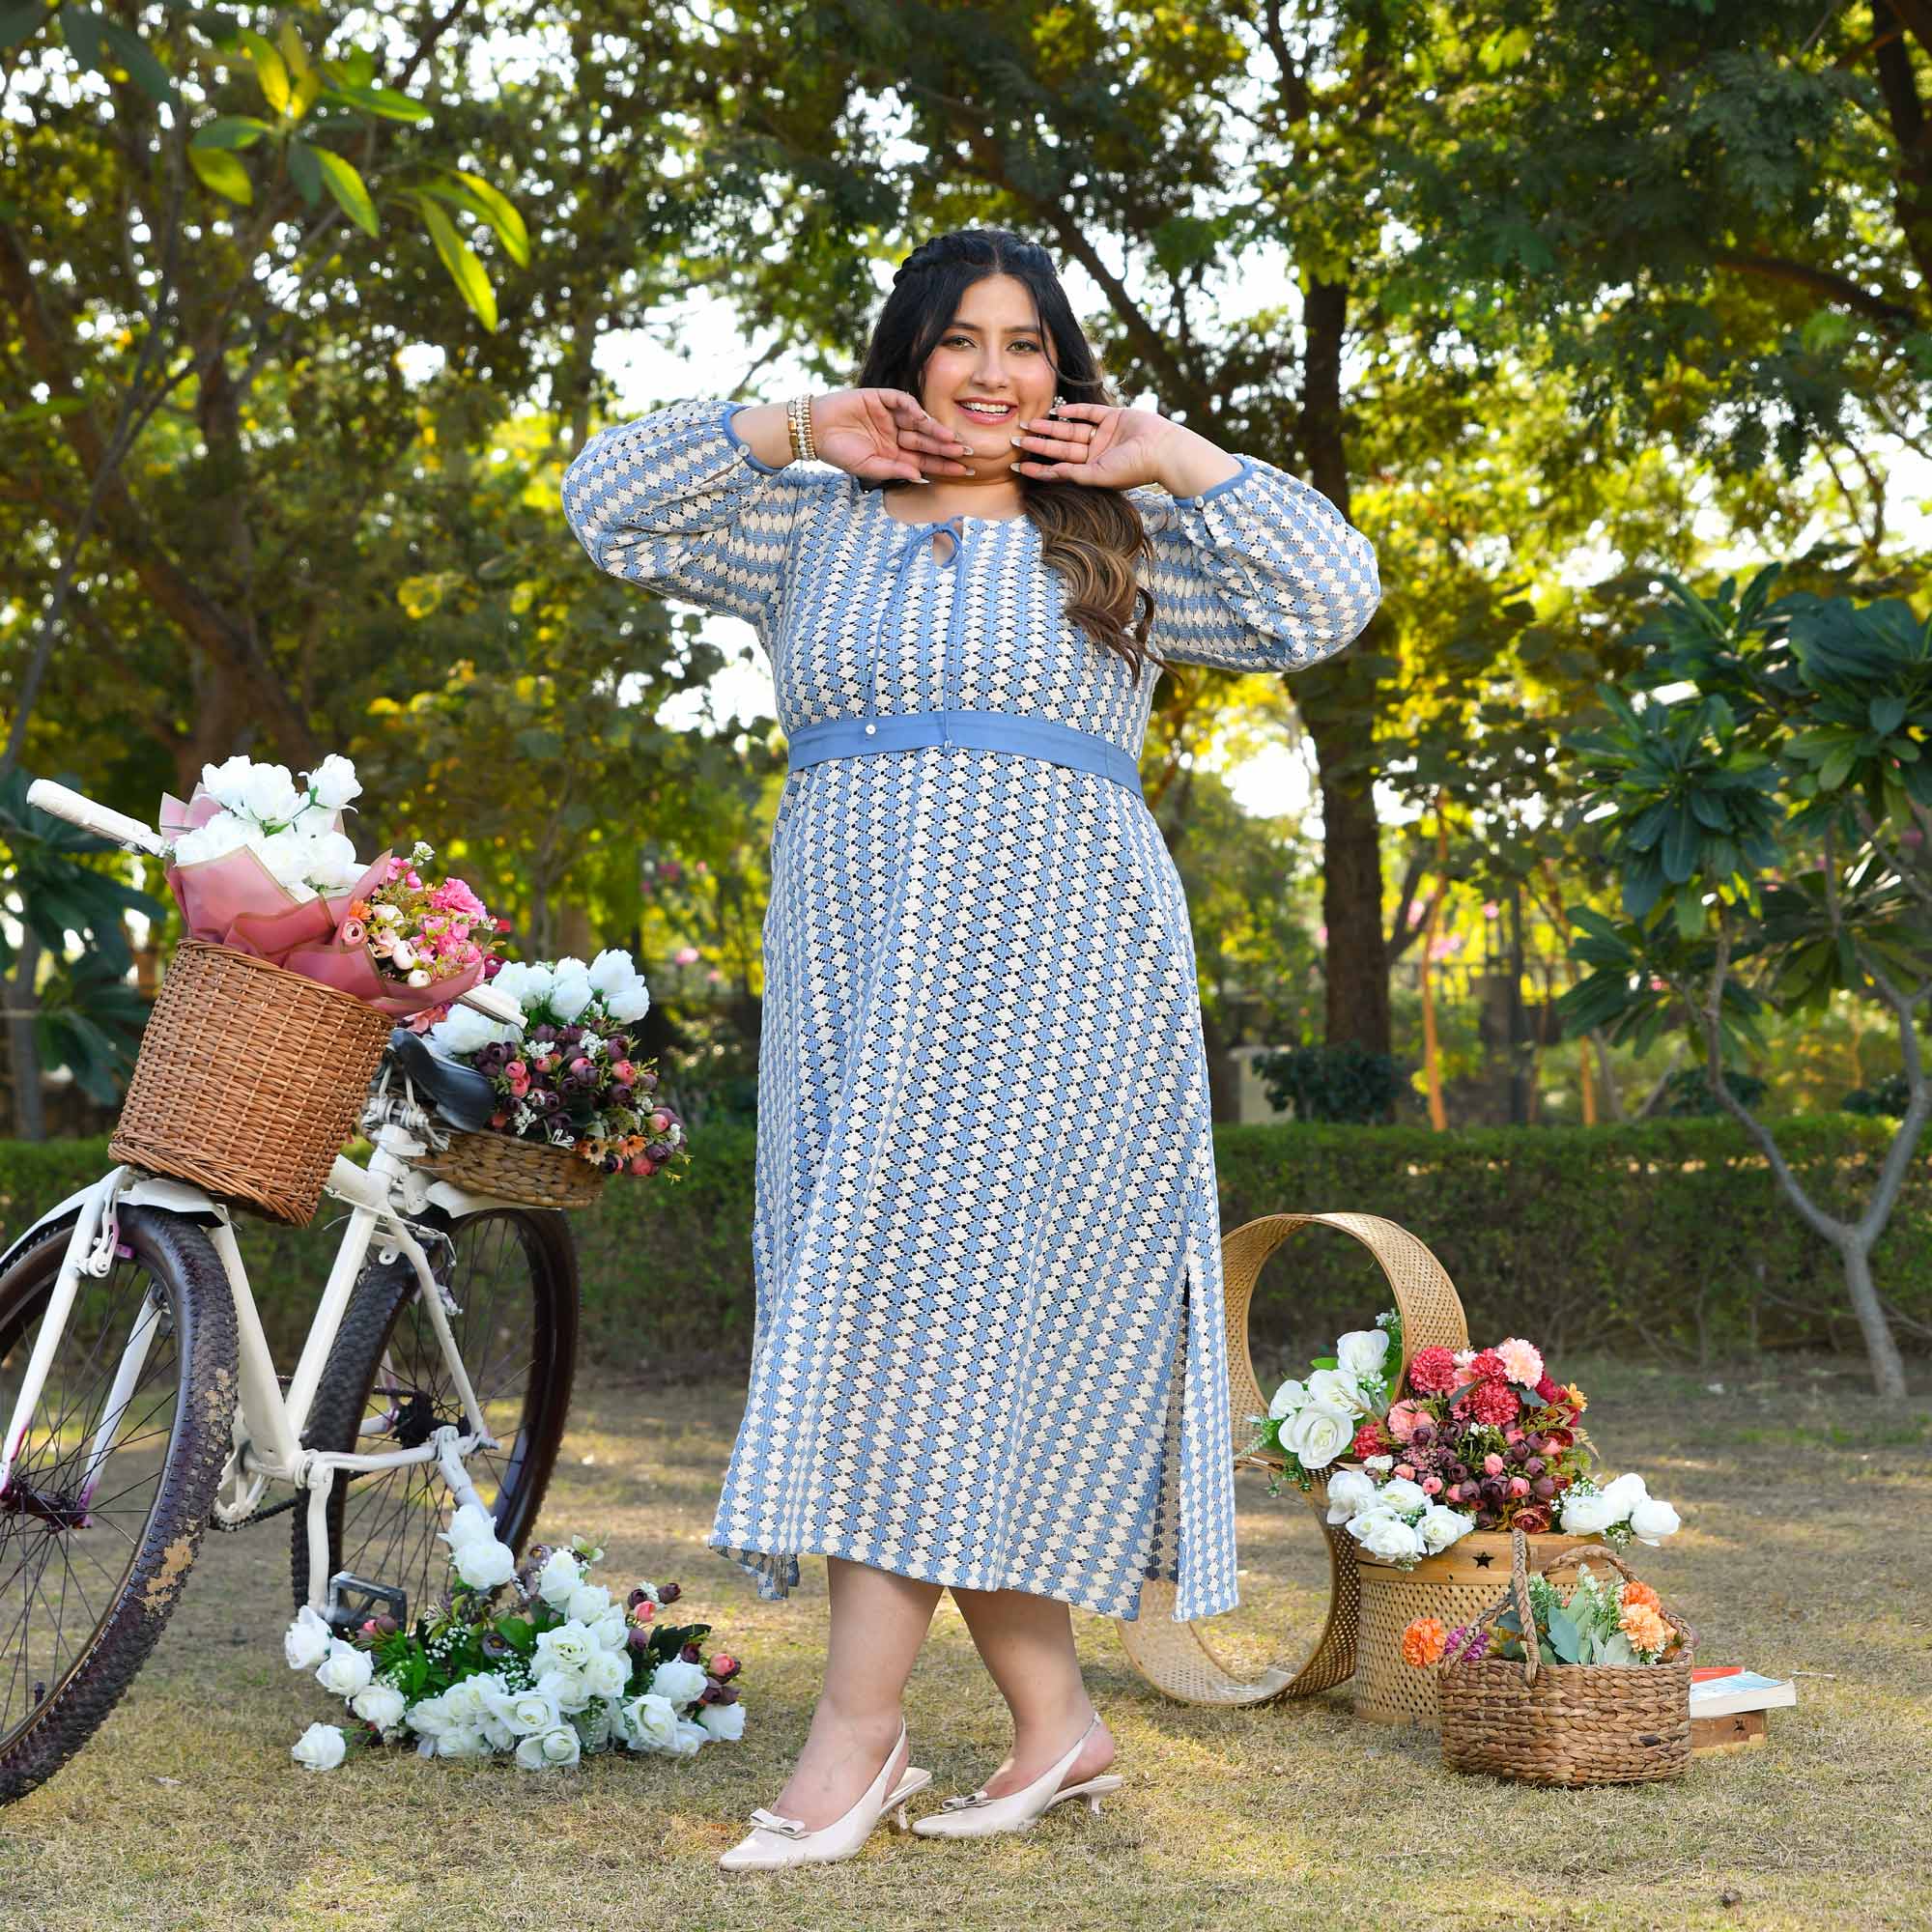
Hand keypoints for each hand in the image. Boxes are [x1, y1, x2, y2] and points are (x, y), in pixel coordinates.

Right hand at [809, 388, 973, 483]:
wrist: (814, 430)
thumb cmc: (839, 452)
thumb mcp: (868, 467)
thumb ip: (894, 470)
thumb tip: (922, 477)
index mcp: (895, 454)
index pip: (925, 461)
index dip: (944, 466)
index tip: (964, 472)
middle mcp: (896, 434)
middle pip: (927, 442)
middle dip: (946, 448)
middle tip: (967, 453)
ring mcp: (890, 415)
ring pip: (918, 422)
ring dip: (934, 429)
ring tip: (951, 439)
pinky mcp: (880, 397)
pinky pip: (901, 400)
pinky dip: (912, 407)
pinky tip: (922, 417)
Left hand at [1009, 401, 1177, 491]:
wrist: (1162, 449)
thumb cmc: (1133, 468)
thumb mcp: (1099, 476)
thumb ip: (1074, 474)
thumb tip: (1050, 472)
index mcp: (1092, 471)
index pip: (1060, 469)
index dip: (1039, 467)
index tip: (1017, 465)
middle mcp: (1096, 454)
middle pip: (1061, 448)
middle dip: (1039, 444)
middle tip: (1015, 439)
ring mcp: (1104, 435)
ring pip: (1070, 430)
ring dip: (1050, 427)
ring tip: (1028, 424)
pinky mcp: (1113, 417)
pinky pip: (1089, 412)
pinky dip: (1074, 410)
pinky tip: (1056, 411)